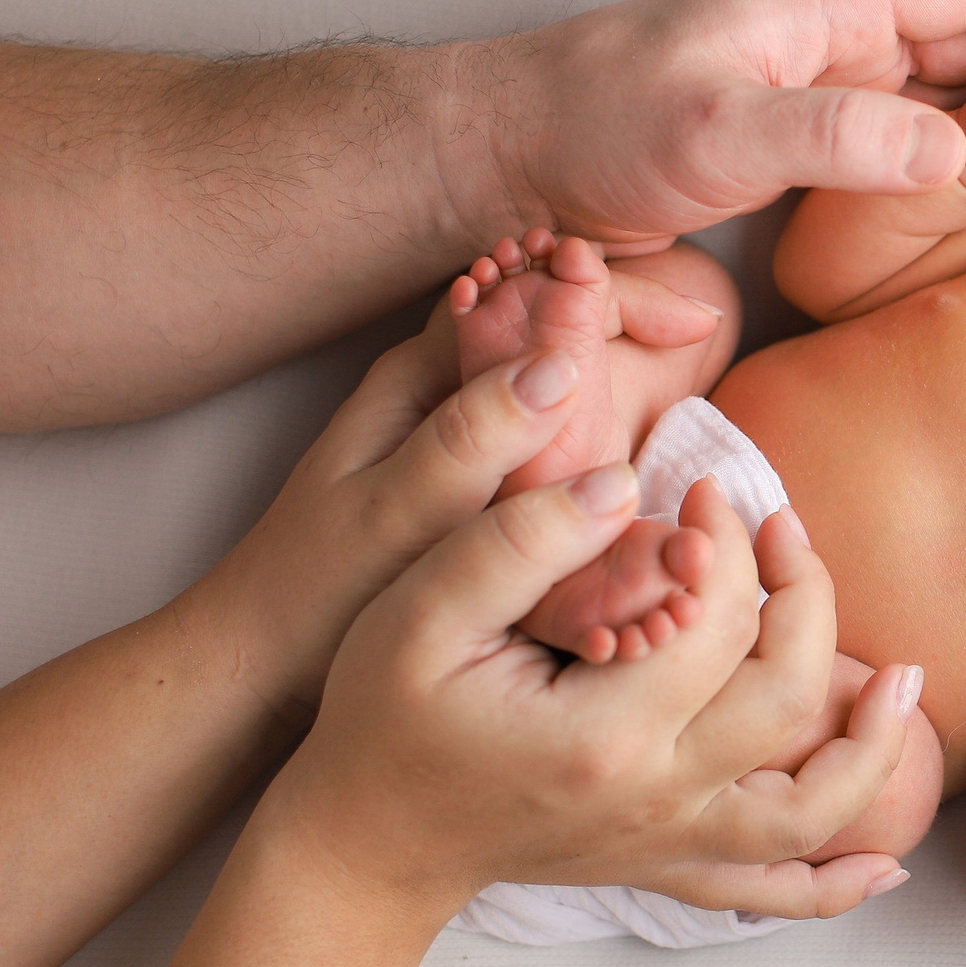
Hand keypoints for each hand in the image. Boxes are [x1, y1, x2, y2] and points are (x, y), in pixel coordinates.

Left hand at [193, 275, 727, 714]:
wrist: (258, 672)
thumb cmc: (313, 594)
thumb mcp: (391, 515)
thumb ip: (471, 440)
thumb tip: (563, 368)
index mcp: (419, 377)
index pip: (534, 294)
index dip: (619, 296)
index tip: (697, 322)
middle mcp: (440, 396)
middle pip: (555, 335)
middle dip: (635, 336)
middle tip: (707, 349)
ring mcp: (457, 445)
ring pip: (560, 399)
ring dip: (626, 397)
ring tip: (687, 409)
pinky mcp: (471, 500)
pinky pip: (553, 461)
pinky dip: (603, 463)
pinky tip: (642, 497)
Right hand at [259, 462, 915, 924]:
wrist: (363, 844)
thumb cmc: (384, 721)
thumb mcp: (422, 615)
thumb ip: (522, 542)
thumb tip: (624, 485)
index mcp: (602, 730)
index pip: (716, 622)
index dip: (730, 541)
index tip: (707, 486)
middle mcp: (652, 798)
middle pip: (785, 702)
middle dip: (806, 600)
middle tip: (783, 526)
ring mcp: (666, 843)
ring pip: (810, 812)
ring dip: (872, 749)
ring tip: (902, 681)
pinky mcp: (664, 868)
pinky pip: (774, 894)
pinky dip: (838, 886)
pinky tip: (889, 863)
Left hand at [493, 0, 965, 251]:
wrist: (514, 157)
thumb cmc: (594, 122)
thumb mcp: (717, 130)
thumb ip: (834, 137)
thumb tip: (945, 147)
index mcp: (820, 4)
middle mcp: (829, 34)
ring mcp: (818, 85)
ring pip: (953, 84)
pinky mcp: (802, 138)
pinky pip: (913, 132)